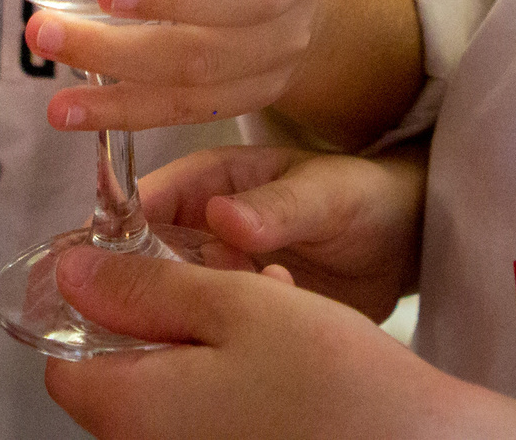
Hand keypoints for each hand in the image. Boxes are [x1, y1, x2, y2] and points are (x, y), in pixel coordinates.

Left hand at [42, 243, 465, 439]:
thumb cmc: (331, 378)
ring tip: (272, 302)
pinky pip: (208, 416)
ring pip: (170, 388)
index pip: (64, 356)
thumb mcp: (232, 302)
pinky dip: (232, 376)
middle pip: (119, 372)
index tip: (137, 262)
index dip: (94, 300)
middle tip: (227, 277)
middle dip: (164, 313)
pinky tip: (285, 349)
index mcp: (130, 411)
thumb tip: (71, 275)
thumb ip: (144, 286)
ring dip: (206, 339)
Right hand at [135, 144, 424, 319]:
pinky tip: (277, 315)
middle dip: (157, 283)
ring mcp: (219, 274)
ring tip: (261, 291)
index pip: (143, 202)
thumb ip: (277, 206)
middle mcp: (202, 229)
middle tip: (193, 296)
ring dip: (203, 310)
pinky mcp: (239, 312)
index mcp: (209, 182)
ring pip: (176, 300)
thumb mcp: (324, 194)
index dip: (117, 232)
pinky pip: (214, 330)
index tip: (111, 264)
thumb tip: (223, 216)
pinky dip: (233, 334)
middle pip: (145, 261)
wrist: (404, 245)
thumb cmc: (362, 197)